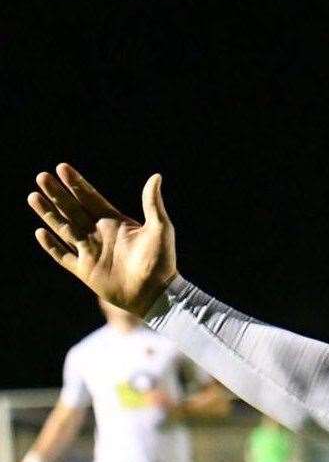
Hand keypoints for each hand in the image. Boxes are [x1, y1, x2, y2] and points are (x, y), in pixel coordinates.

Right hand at [27, 165, 177, 315]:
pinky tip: (40, 232)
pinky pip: (63, 256)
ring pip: (64, 228)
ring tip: (33, 196)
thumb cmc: (162, 261)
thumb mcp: (160, 228)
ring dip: (49, 213)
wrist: (157, 293)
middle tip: (42, 177)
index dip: (77, 184)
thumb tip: (156, 176)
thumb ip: (153, 203)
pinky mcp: (85, 271)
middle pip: (73, 209)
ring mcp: (91, 252)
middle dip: (58, 194)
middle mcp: (100, 234)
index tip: (62, 167)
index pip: (91, 198)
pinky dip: (51, 245)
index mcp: (115, 223)